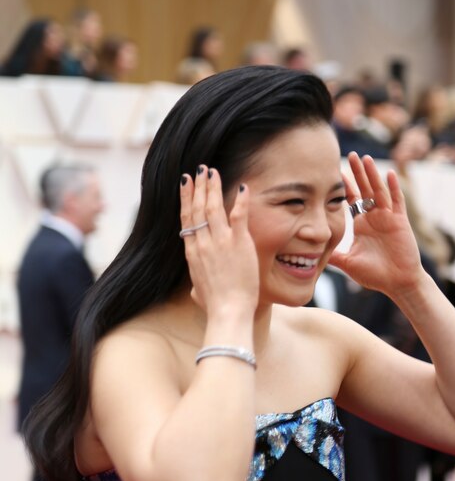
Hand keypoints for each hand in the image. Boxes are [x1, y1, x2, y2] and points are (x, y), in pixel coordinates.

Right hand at [179, 166, 258, 315]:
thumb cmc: (215, 306)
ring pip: (212, 207)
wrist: (227, 311)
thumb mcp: (198, 294)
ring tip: (212, 171)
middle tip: (199, 170)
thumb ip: (196, 286)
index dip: (185, 199)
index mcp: (192, 253)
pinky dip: (241, 199)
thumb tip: (194, 290)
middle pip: (196, 208)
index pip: (187, 220)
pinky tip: (243, 186)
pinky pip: (239, 215)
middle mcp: (203, 243)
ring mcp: (220, 242)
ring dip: (212, 187)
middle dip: (197, 187)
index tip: (185, 184)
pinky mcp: (238, 243)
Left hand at [328, 153, 422, 295]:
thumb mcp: (348, 262)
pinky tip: (389, 174)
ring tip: (366, 159)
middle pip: (365, 190)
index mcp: (362, 225)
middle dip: (358, 173)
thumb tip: (311, 254)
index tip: (334, 172)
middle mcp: (375, 218)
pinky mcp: (400, 222)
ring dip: (373, 175)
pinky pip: (397, 202)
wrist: (398, 284)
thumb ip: (333, 255)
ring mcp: (388, 218)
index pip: (352, 200)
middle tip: (350, 155)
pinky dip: (394, 188)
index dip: (344, 187)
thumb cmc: (375, 274)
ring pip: (379, 191)